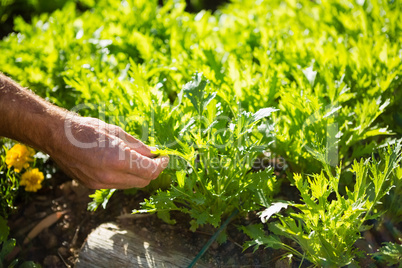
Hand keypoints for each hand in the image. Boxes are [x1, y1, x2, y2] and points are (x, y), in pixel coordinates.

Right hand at [50, 114, 168, 188]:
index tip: (165, 158)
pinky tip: (121, 164)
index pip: (150, 170)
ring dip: (139, 175)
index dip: (161, 165)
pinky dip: (125, 177)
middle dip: (152, 171)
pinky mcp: (92, 185)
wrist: (56, 136)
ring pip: (130, 185)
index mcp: (117, 159)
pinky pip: (116, 185)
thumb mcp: (117, 132)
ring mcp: (100, 183)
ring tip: (137, 159)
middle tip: (155, 159)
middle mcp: (109, 176)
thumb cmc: (86, 129)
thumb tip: (153, 153)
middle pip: (143, 181)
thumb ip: (138, 146)